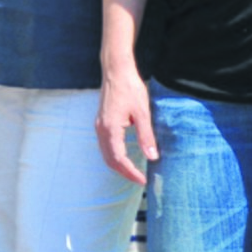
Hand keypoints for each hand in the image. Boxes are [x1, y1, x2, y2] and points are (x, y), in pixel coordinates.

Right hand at [96, 64, 156, 184]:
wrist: (116, 71)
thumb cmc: (130, 88)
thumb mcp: (142, 113)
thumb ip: (146, 136)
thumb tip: (152, 157)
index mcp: (110, 128)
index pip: (119, 158)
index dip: (131, 172)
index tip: (143, 180)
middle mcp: (101, 129)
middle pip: (109, 159)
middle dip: (124, 172)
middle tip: (139, 179)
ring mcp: (99, 125)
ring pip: (105, 153)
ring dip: (118, 165)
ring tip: (134, 171)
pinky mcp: (101, 122)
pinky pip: (105, 145)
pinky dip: (114, 155)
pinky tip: (125, 156)